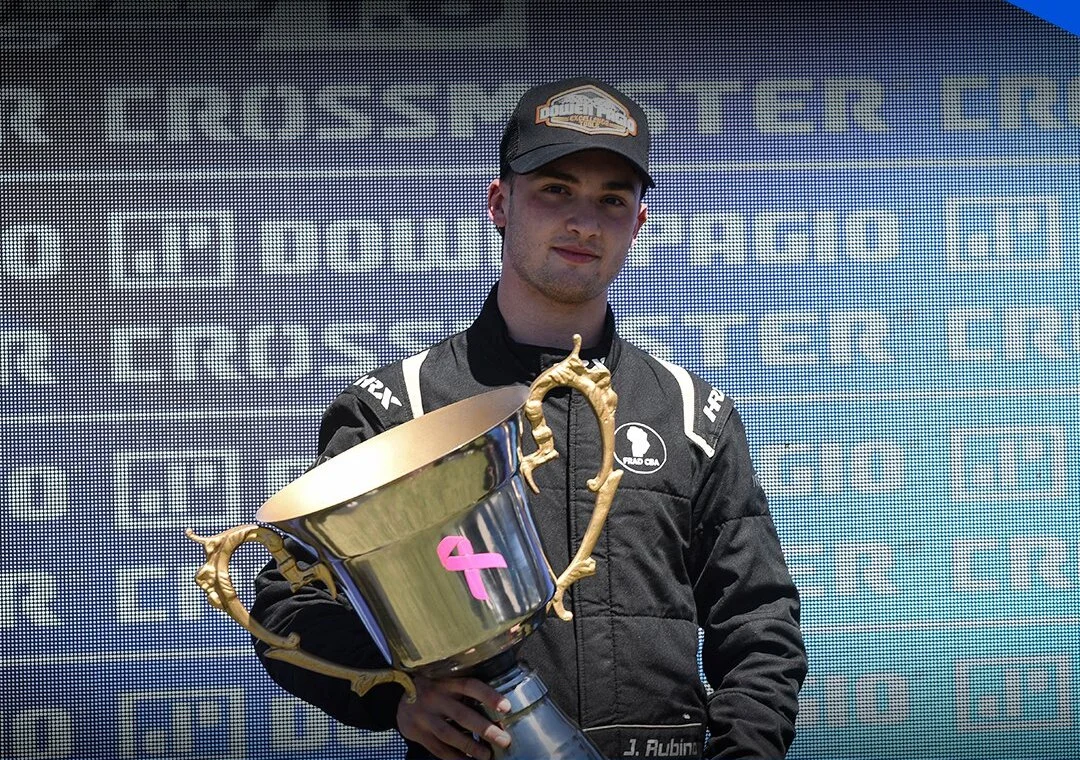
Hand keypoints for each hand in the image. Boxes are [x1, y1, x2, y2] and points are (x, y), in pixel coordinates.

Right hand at [396, 675, 512, 759]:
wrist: (398, 695)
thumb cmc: (433, 686)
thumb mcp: (446, 679)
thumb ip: (465, 688)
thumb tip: (499, 703)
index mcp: (446, 681)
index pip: (469, 686)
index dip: (488, 696)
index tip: (507, 707)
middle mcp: (434, 697)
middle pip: (462, 715)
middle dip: (485, 730)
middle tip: (504, 740)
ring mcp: (423, 716)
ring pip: (449, 735)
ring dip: (470, 747)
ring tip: (487, 755)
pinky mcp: (417, 732)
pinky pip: (438, 749)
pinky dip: (454, 757)